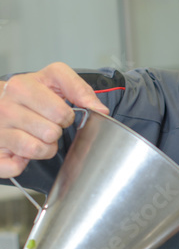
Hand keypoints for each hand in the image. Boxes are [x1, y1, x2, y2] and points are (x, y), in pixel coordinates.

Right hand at [0, 63, 107, 177]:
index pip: (61, 112)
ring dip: (43, 149)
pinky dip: (22, 164)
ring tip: (36, 138)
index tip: (60, 114)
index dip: (67, 117)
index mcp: (21, 86)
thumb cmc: (29, 94)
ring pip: (36, 150)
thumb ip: (79, 89)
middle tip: (45, 126)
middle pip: (51, 133)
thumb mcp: (53, 80)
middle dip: (54, 133)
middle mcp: (5, 107)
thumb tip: (100, 109)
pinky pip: (15, 168)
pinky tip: (20, 152)